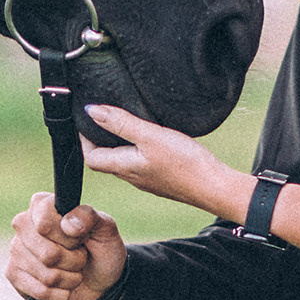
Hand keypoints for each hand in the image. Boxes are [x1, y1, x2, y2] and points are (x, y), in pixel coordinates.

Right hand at [6, 192, 127, 299]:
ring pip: (47, 275)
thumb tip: (68, 225)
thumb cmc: (100, 249)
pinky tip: (64, 287)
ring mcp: (16, 250)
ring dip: (70, 278)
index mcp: (42, 204)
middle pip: (48, 254)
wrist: (100, 280)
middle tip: (80, 256)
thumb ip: (90, 218)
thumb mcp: (106, 229)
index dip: (70, 238)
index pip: (46, 223)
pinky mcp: (14, 274)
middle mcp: (23, 224)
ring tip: (73, 270)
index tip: (80, 238)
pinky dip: (60, 293)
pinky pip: (40, 291)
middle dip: (74, 261)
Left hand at [83, 103, 253, 222]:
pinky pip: (142, 163)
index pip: (91, 158)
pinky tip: (151, 139)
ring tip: (127, 123)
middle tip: (105, 117)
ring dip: (120, 143)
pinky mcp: (163, 178)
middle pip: (106, 160)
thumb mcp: (149, 136)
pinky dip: (138, 149)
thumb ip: (121, 123)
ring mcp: (148, 180)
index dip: (84, 139)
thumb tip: (92, 112)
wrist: (215, 187)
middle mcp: (132, 177)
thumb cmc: (185, 164)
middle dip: (101, 138)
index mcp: (124, 167)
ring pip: (124, 161)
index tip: (88, 119)